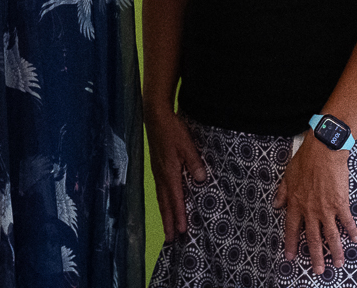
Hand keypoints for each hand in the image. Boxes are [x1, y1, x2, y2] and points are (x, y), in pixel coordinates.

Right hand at [144, 108, 206, 242]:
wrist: (155, 117)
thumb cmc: (172, 130)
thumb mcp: (187, 145)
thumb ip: (194, 162)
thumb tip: (200, 179)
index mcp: (170, 172)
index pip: (175, 199)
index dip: (179, 215)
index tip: (182, 231)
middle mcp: (161, 175)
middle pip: (165, 204)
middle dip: (169, 222)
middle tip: (171, 240)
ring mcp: (157, 171)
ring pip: (161, 198)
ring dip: (165, 214)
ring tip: (167, 228)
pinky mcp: (156, 166)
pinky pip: (159, 190)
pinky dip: (162, 202)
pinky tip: (165, 203)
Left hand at [275, 133, 356, 272]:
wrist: (323, 151)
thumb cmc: (305, 160)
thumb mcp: (288, 175)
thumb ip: (282, 192)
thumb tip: (275, 204)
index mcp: (295, 203)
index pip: (291, 229)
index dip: (291, 244)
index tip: (291, 258)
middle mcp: (310, 210)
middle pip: (312, 238)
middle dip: (315, 256)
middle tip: (318, 271)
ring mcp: (325, 209)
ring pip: (330, 235)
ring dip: (335, 251)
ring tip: (338, 264)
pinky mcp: (340, 204)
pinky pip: (346, 222)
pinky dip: (351, 231)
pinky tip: (355, 240)